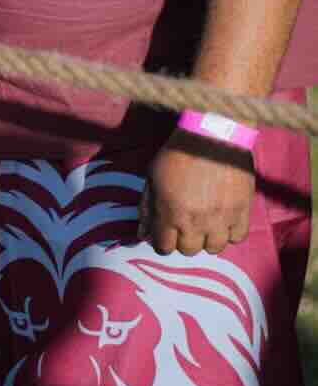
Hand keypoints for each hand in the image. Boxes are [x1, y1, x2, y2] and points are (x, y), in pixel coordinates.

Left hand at [137, 135, 254, 255]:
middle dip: (184, 241)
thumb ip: (147, 208)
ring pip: (214, 248)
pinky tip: (224, 221)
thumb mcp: (152, 177)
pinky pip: (238, 237)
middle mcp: (195, 221)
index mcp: (170, 213)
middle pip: (189, 250)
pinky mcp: (242, 210)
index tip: (166, 234)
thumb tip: (143, 235)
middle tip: (186, 226)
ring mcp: (221, 217)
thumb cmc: (178, 153)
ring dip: (207, 239)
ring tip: (206, 225)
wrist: (213, 135)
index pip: (164, 247)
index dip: (163, 242)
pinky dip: (230, 232)